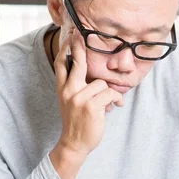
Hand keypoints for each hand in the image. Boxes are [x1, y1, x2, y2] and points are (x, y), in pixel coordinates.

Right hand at [50, 29, 122, 178]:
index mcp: (62, 89)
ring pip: (102, 83)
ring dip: (110, 94)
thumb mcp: (71, 103)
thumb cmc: (76, 123)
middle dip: (80, 47)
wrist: (74, 144)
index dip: (65, 50)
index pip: (61, 65)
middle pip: (77, 63)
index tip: (69, 37)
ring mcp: (79, 98)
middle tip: (80, 34)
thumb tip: (95, 78)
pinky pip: (110, 94)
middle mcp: (68, 91)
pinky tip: (117, 106)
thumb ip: (77, 89)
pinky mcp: (91, 106)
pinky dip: (117, 100)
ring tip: (111, 104)